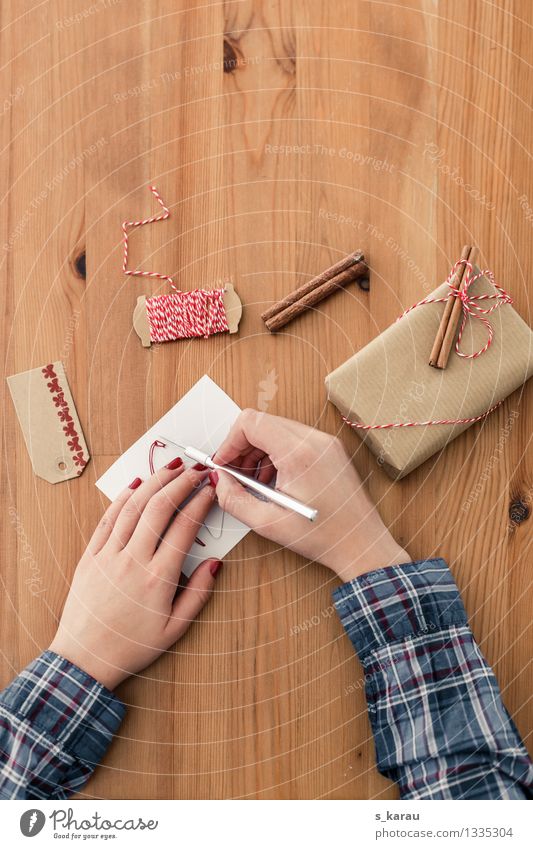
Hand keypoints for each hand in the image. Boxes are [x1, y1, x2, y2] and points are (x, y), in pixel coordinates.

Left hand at [49, 460, 221, 690]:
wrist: (85, 659)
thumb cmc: (132, 647)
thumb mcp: (174, 630)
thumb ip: (198, 594)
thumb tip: (214, 563)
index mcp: (158, 578)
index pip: (185, 527)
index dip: (201, 503)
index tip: (211, 490)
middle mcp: (133, 561)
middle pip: (159, 508)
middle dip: (181, 483)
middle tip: (196, 471)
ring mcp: (108, 556)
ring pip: (133, 507)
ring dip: (154, 483)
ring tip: (172, 469)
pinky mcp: (90, 557)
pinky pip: (107, 519)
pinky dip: (123, 498)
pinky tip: (137, 485)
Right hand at [212, 410, 408, 580]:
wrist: (361, 544)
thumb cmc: (324, 536)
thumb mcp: (268, 524)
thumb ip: (234, 499)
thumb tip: (219, 480)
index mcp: (300, 453)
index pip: (250, 422)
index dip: (229, 442)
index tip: (223, 463)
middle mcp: (315, 440)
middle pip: (262, 422)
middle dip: (241, 446)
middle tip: (234, 475)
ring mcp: (326, 442)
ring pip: (277, 428)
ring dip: (258, 450)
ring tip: (255, 482)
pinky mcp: (331, 448)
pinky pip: (294, 438)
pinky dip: (276, 453)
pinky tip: (274, 480)